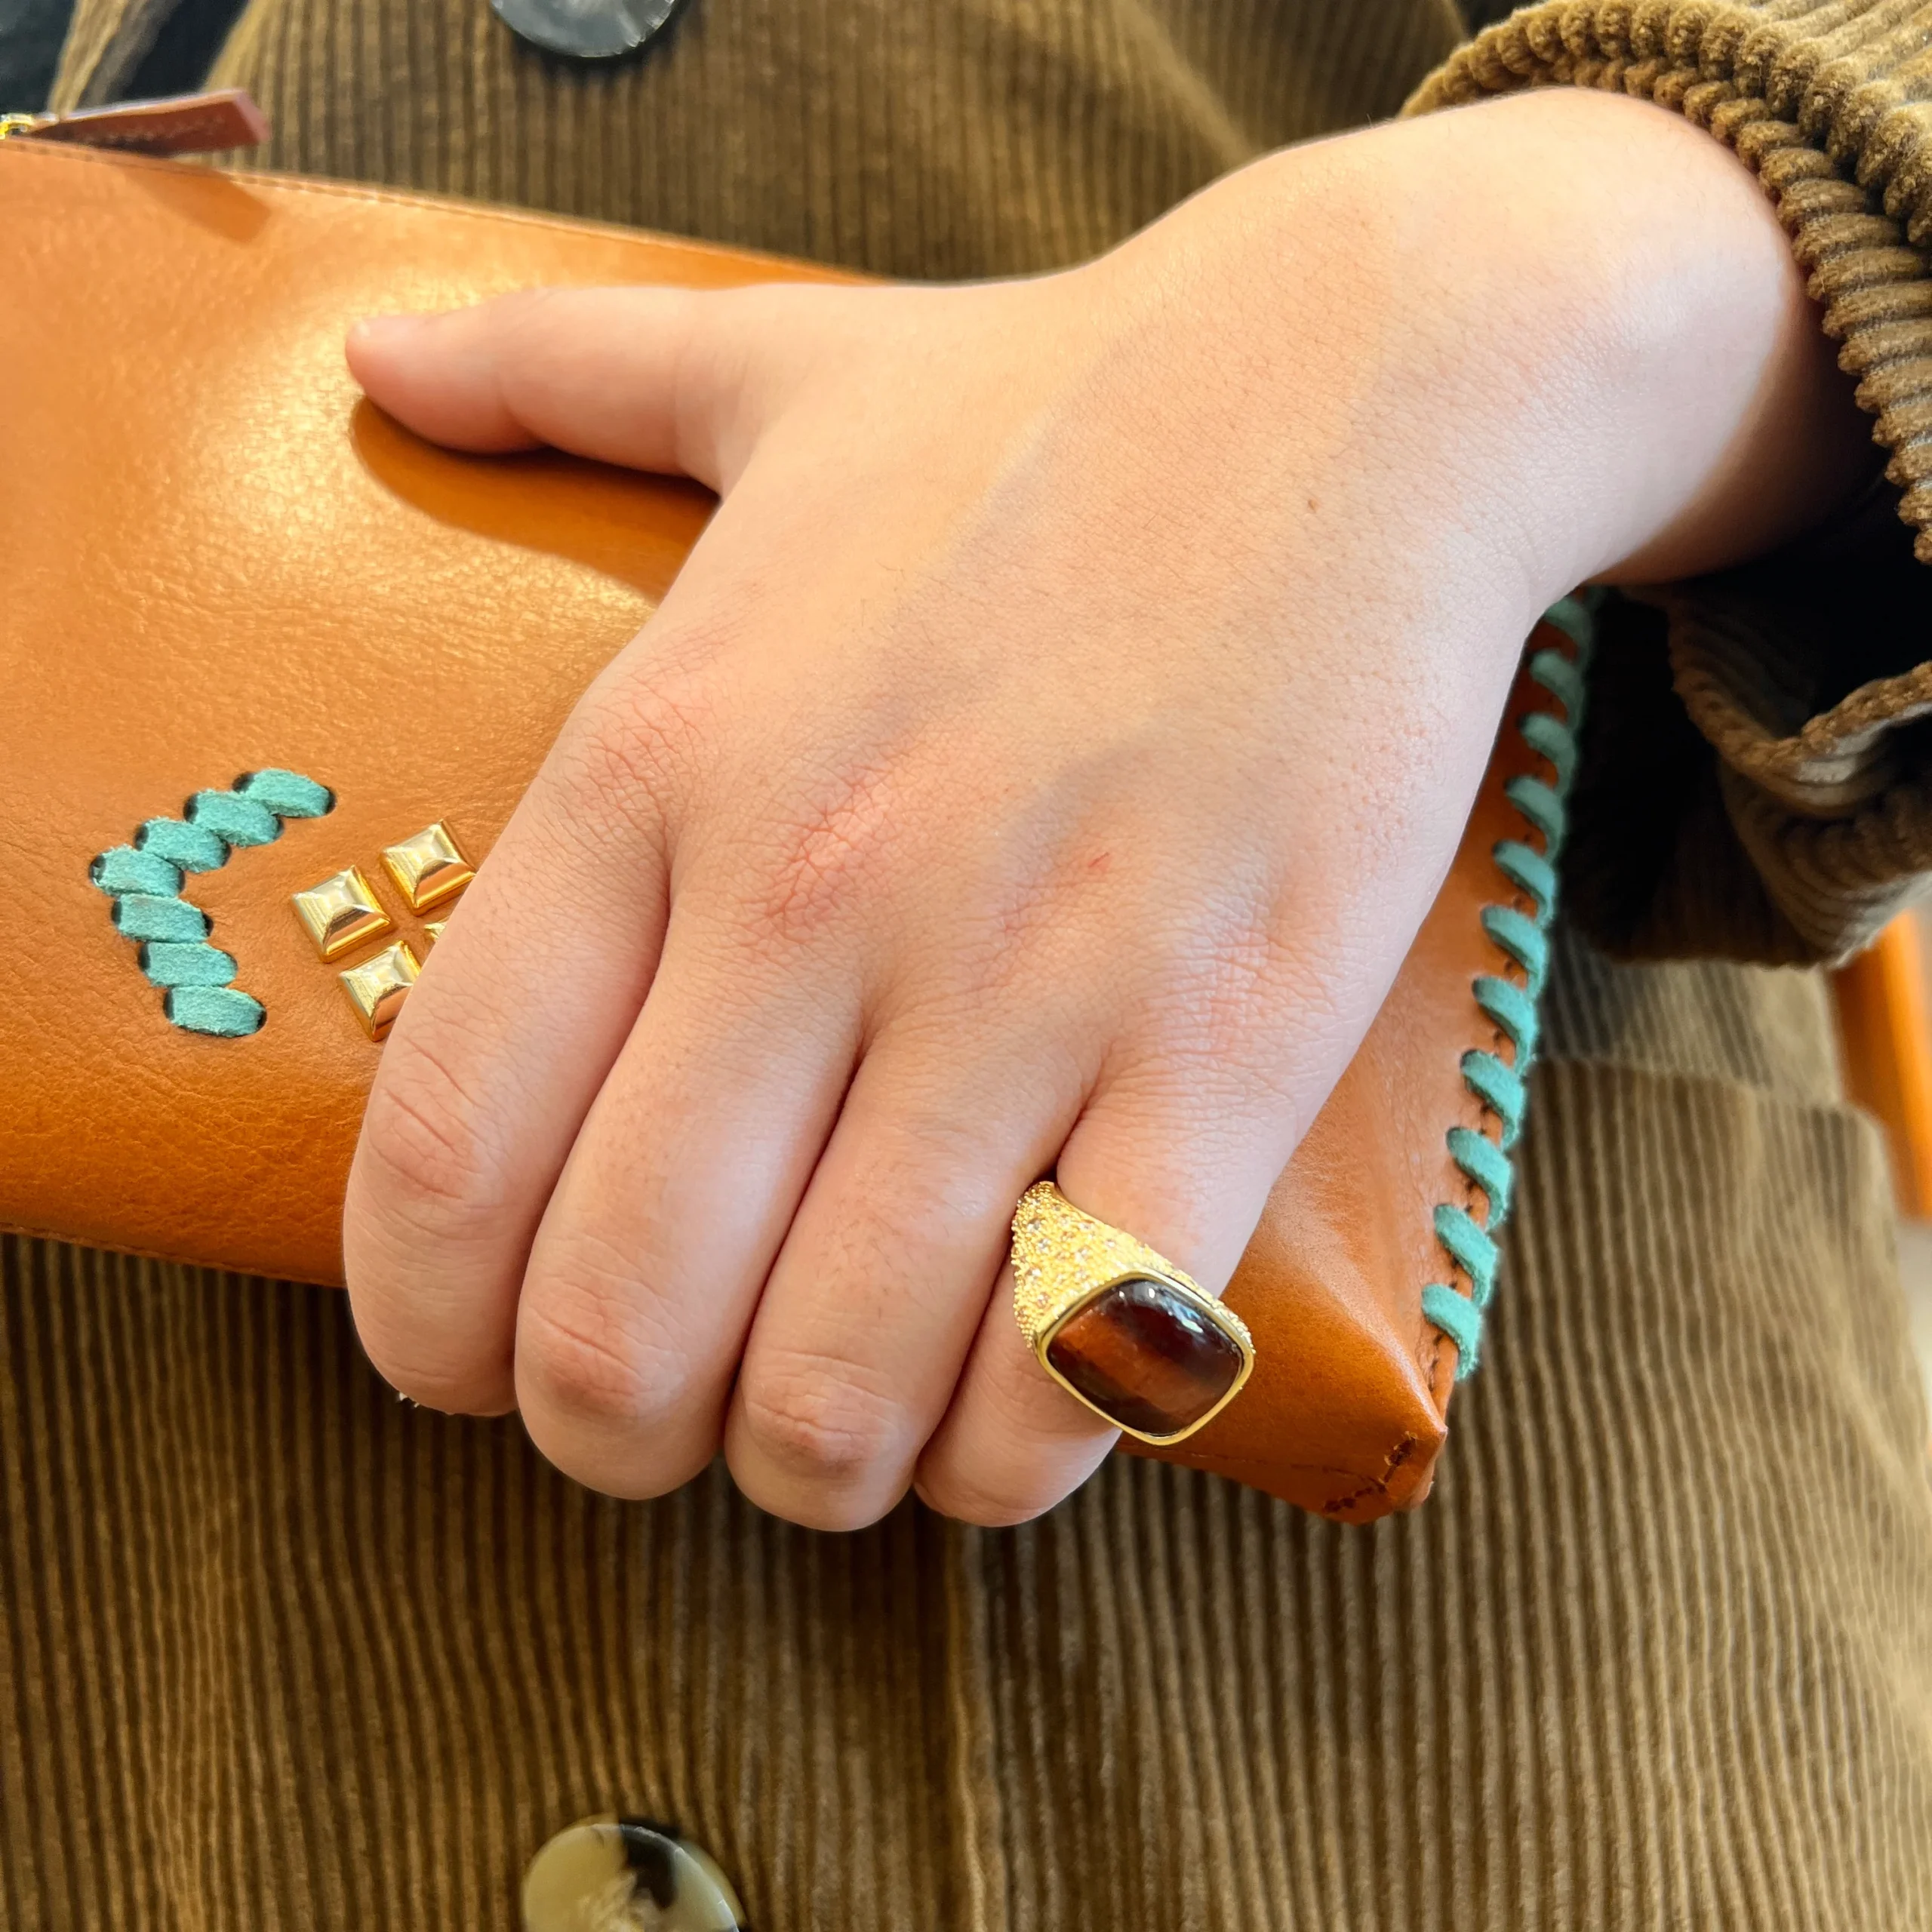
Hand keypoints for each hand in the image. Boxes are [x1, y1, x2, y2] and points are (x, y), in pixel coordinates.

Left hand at [341, 88, 1867, 1527]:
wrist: (1359, 387)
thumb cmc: (1046, 412)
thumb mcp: (770, 374)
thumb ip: (553, 379)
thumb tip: (365, 353)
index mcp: (659, 768)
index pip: (446, 1152)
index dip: (423, 1331)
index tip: (461, 1365)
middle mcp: (810, 895)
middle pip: (622, 1325)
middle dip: (614, 1441)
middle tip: (666, 1424)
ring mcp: (1024, 981)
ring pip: (840, 1383)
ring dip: (817, 1470)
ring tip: (840, 1430)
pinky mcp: (1222, 1043)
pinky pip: (1073, 1358)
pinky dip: (1017, 1449)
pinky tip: (1012, 1409)